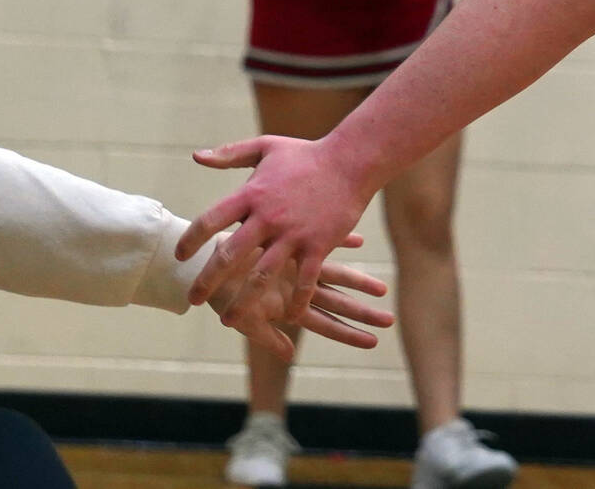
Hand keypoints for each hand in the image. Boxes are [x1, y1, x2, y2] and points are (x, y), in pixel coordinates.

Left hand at [177, 136, 373, 325]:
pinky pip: (305, 281)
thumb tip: (196, 157)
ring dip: (243, 301)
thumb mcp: (265, 148)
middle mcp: (268, 217)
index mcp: (251, 194)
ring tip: (228, 320)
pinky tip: (289, 317)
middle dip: (207, 281)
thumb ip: (230, 154)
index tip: (180, 256)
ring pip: (262, 275)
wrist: (351, 161)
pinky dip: (297, 302)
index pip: (210, 220)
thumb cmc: (306, 155)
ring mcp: (293, 234)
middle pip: (229, 255)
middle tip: (193, 299)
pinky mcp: (318, 245)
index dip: (190, 240)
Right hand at [206, 249, 392, 360]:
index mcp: (288, 308)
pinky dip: (339, 242)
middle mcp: (297, 289)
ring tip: (382, 289)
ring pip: (335, 276)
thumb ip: (268, 337)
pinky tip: (358, 239)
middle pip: (337, 302)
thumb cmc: (221, 295)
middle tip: (389, 319)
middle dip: (362, 311)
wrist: (205, 264)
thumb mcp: (243, 320)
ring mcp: (296, 267)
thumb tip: (290, 355)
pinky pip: (320, 242)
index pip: (325, 324)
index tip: (372, 342)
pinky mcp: (289, 245)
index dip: (348, 333)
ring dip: (359, 281)